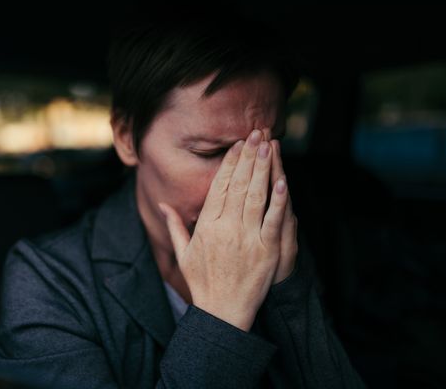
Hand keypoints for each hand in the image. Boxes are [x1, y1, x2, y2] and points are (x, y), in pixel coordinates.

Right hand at [159, 129, 292, 331]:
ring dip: (263, 168)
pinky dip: (278, 199)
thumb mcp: (183, 253)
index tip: (237, 145)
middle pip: (239, 185)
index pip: (219, 187)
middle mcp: (225, 228)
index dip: (229, 163)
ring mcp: (247, 238)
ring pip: (256, 196)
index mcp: (206, 226)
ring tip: (269, 145)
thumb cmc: (202, 283)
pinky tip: (283, 179)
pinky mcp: (266, 250)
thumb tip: (163, 205)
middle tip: (256, 133)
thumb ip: (175, 226)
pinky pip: (273, 220)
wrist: (222, 312)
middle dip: (248, 156)